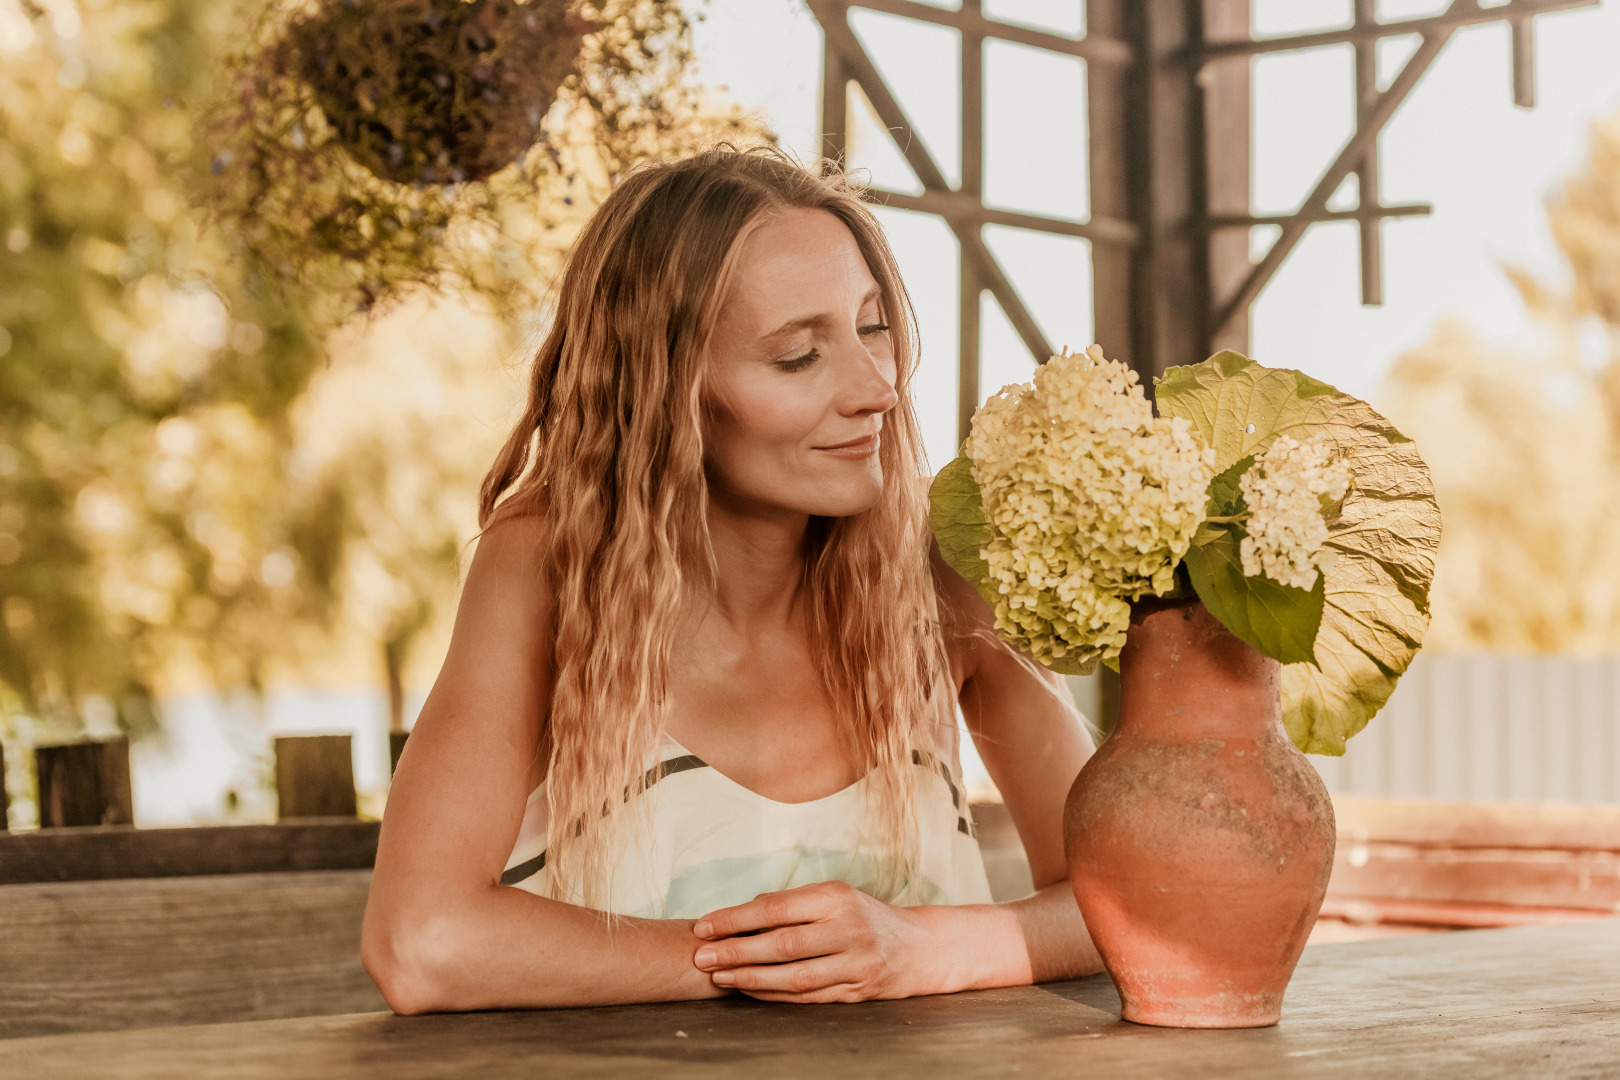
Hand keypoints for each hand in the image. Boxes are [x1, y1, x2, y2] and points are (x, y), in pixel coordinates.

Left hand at [690, 881, 935, 1002]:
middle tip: (701, 957)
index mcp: (837, 898)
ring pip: (794, 976)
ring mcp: (855, 963)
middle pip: (783, 944)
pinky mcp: (856, 991)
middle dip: (736, 951)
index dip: (736, 919)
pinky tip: (749, 990)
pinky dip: (774, 994)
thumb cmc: (862, 915)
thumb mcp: (833, 897)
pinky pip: (807, 997)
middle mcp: (849, 929)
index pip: (777, 908)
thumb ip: (791, 905)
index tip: (703, 927)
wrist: (918, 947)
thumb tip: (738, 915)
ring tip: (719, 976)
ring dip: (751, 978)